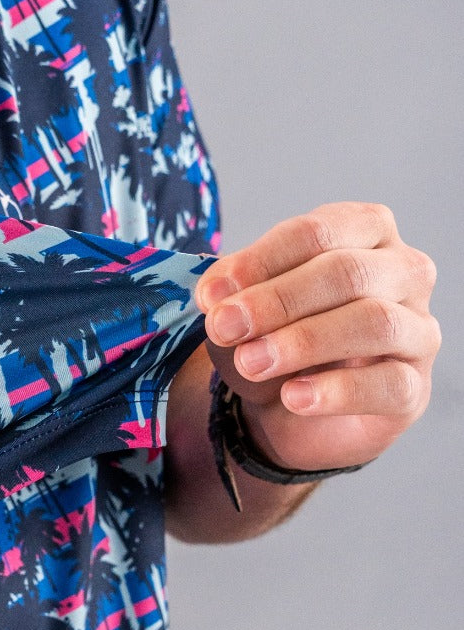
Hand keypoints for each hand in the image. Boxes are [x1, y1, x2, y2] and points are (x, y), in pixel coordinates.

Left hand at [194, 202, 440, 471]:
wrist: (287, 401)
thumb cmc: (272, 330)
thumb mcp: (245, 304)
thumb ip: (234, 293)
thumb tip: (217, 298)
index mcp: (362, 228)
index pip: (315, 233)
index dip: (260, 261)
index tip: (211, 294)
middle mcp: (402, 270)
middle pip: (346, 273)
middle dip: (277, 300)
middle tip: (224, 327)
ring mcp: (417, 328)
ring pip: (374, 322)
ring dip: (303, 341)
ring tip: (251, 362)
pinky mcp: (416, 385)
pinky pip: (389, 383)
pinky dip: (336, 390)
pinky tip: (293, 397)